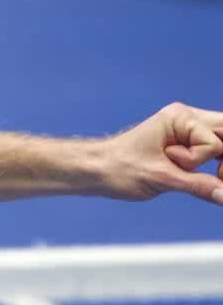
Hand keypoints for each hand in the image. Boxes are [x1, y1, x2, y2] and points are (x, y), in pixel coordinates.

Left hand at [100, 103, 222, 203]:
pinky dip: (212, 163)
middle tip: (216, 176)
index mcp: (179, 118)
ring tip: (212, 178)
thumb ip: (199, 186)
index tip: (200, 174)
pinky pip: (213, 149)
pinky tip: (210, 177)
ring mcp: (186, 129)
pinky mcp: (185, 142)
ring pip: (222, 140)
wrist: (94, 170)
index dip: (209, 160)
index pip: (215, 140)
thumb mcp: (162, 179)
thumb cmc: (119, 169)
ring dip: (220, 161)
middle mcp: (186, 118)